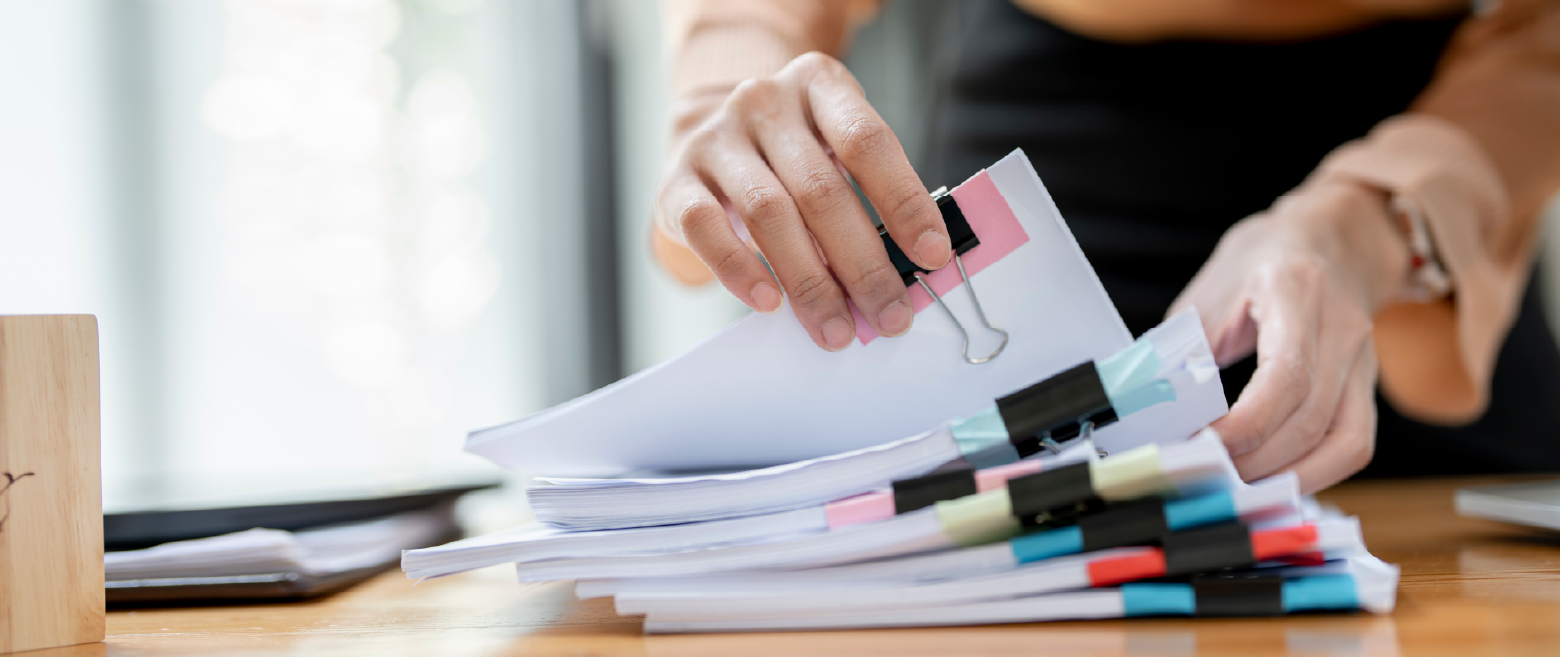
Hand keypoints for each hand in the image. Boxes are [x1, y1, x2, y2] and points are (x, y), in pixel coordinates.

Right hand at [654, 53, 950, 350]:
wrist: (706, 134)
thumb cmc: (789, 154)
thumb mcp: (833, 149)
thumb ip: (868, 195)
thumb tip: (906, 271)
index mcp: (819, 85)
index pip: (868, 142)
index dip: (905, 202)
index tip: (933, 256)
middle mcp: (764, 103)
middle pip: (821, 189)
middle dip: (862, 263)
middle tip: (889, 316)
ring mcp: (715, 138)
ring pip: (768, 214)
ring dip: (808, 282)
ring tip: (836, 329)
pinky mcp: (675, 180)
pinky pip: (704, 228)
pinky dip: (739, 269)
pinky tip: (768, 302)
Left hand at [1169, 180, 1411, 492]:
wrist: (1334, 237)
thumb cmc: (1263, 261)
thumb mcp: (1213, 290)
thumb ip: (1186, 347)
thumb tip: (1153, 408)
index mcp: (1297, 291)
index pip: (1286, 377)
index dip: (1244, 425)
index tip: (1200, 445)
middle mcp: (1343, 328)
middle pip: (1312, 420)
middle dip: (1255, 461)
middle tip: (1205, 475)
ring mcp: (1366, 361)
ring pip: (1345, 443)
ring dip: (1288, 477)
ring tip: (1237, 487)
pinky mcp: (1368, 386)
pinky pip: (1354, 445)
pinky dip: (1315, 473)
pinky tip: (1274, 479)